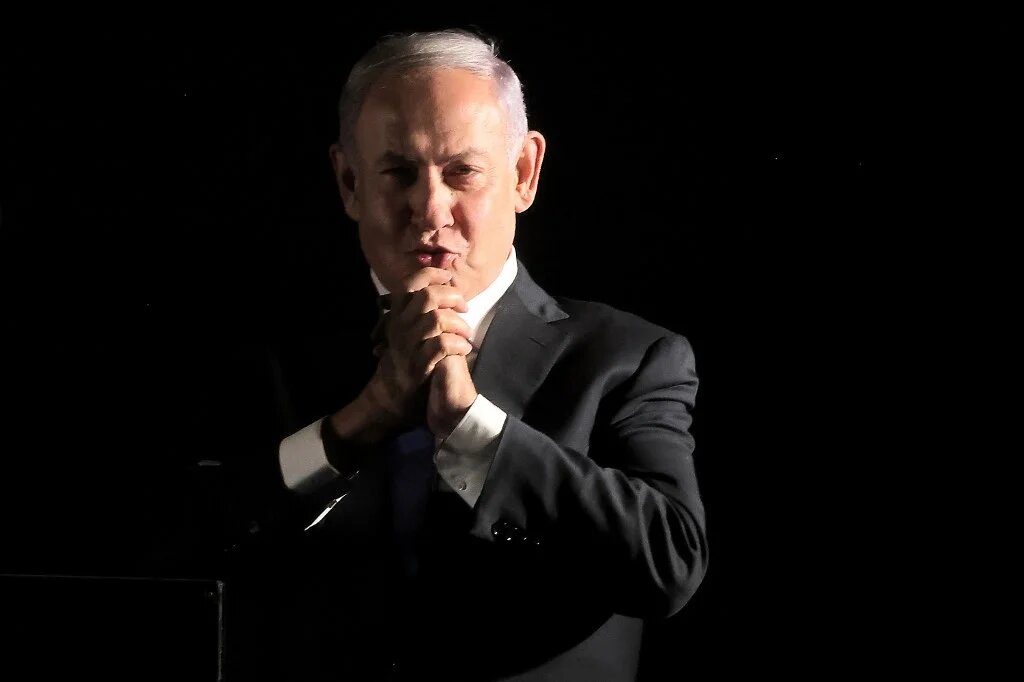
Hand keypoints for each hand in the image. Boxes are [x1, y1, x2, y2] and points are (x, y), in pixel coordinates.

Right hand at [362, 268, 474, 431]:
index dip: (434, 274)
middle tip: (464, 308)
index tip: (450, 280)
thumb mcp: (404, 330)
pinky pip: (442, 345)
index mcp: (397, 315)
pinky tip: (464, 349)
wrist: (390, 398)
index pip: (412, 281)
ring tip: (466, 334)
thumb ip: (418, 309)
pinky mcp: (418, 366)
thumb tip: (439, 285)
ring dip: (459, 324)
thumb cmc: (405, 359)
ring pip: (436, 319)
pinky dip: (458, 344)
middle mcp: (400, 327)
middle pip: (428, 295)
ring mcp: (408, 346)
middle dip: (453, 297)